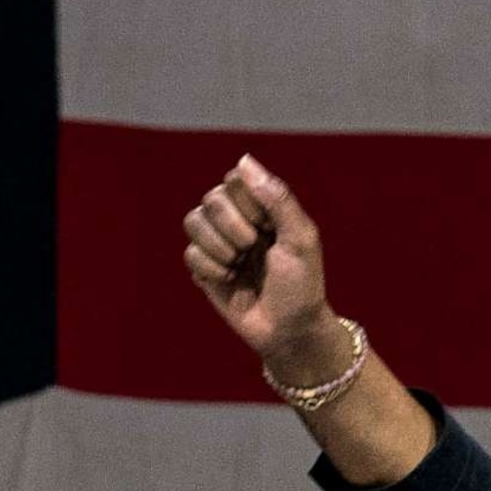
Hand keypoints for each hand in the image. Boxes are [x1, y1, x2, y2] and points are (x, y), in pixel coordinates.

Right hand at [182, 155, 338, 377]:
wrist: (288, 331)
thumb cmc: (301, 285)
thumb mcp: (300, 239)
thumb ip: (277, 198)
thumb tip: (244, 160)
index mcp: (263, 206)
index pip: (235, 180)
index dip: (248, 204)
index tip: (269, 228)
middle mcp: (238, 219)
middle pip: (212, 199)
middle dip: (233, 228)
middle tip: (253, 249)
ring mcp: (219, 242)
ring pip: (192, 221)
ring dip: (218, 247)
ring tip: (237, 266)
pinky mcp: (204, 268)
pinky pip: (189, 253)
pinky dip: (210, 269)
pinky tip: (229, 281)